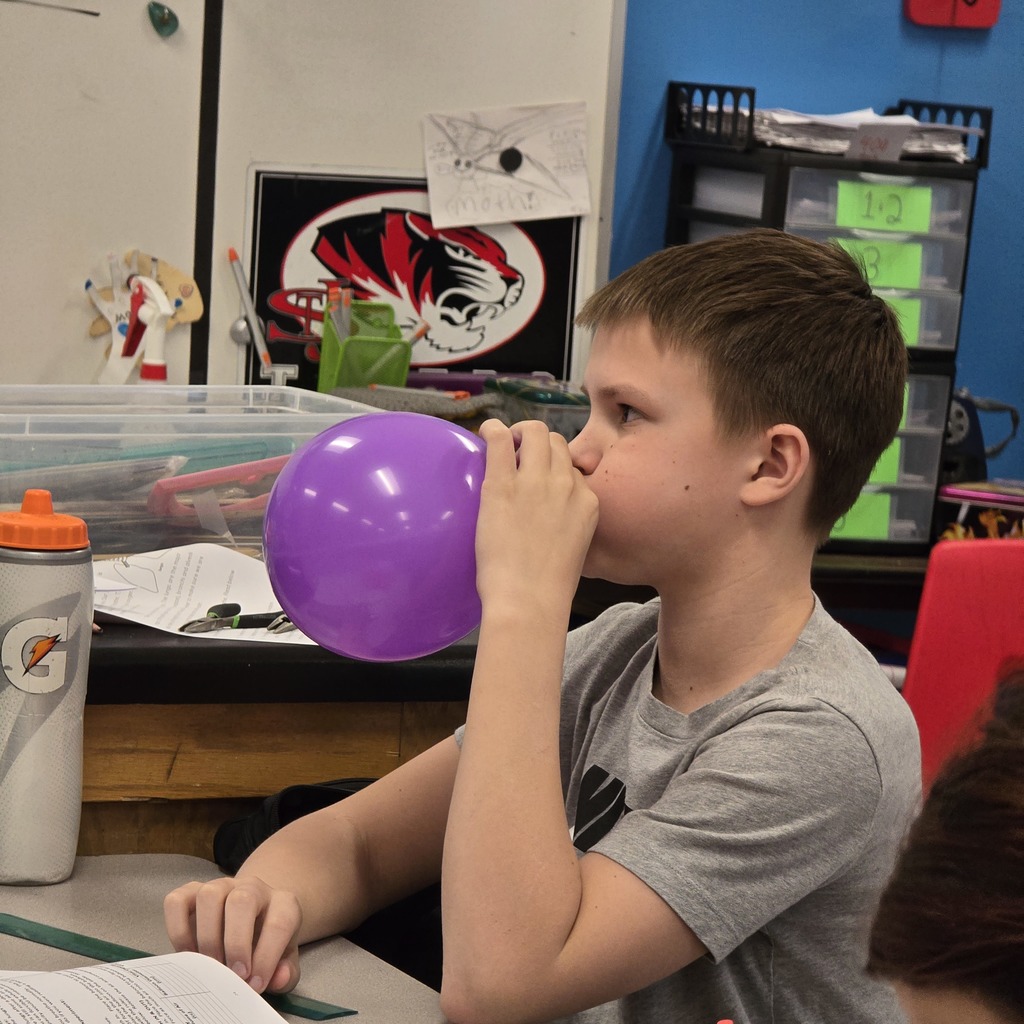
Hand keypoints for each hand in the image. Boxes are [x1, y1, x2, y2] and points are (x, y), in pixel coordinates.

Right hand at [163, 875, 301, 993]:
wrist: (251, 919)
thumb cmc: (266, 943)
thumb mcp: (284, 960)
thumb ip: (286, 972)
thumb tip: (279, 978)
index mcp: (283, 903)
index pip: (279, 923)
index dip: (267, 957)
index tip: (255, 984)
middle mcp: (252, 888)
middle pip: (242, 901)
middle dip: (236, 943)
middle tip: (232, 974)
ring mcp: (221, 886)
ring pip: (209, 896)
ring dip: (207, 936)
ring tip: (211, 964)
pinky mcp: (192, 891)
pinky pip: (176, 901)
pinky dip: (177, 930)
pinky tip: (188, 953)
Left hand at [475, 418, 597, 612]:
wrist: (529, 600)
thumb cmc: (547, 586)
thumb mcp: (575, 547)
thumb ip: (568, 522)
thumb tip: (549, 513)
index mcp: (588, 501)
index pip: (572, 468)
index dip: (552, 469)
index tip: (537, 479)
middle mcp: (566, 484)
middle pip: (556, 442)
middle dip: (538, 443)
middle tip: (517, 455)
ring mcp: (535, 482)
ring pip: (534, 432)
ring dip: (518, 433)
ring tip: (503, 445)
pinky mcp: (502, 484)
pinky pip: (499, 438)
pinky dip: (492, 430)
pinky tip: (484, 433)